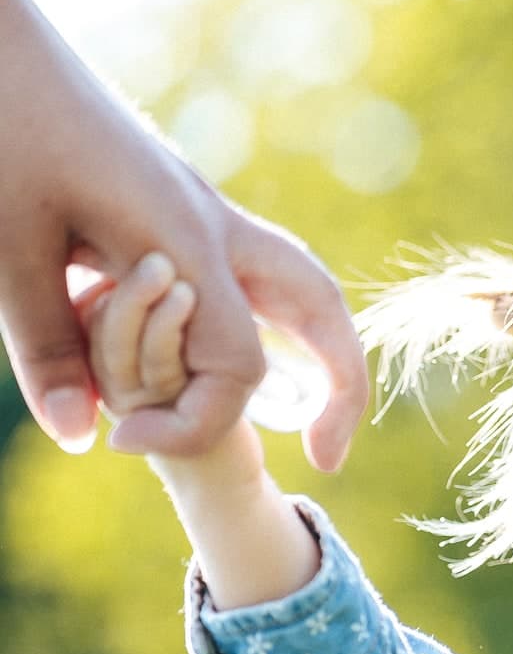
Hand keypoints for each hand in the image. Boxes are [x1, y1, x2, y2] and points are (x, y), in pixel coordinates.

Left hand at [0, 0, 364, 469]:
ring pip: (300, 283)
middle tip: (325, 453)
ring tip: (308, 408)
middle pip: (320, 310)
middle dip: (338, 384)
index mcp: (185, 239)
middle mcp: (214, 224)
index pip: (236, 363)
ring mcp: (204, 209)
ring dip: (317, 346)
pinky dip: (269, 318)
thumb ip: (49, 348)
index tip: (125, 439)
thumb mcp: (7, 248)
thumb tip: (86, 439)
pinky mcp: (179, 200)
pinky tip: (224, 349)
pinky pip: (255, 269)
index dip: (194, 419)